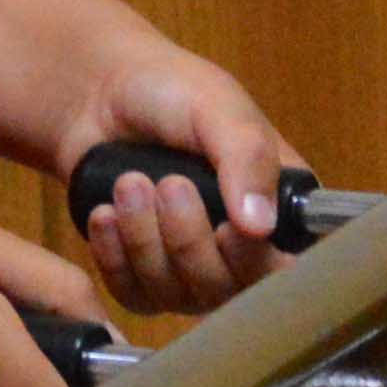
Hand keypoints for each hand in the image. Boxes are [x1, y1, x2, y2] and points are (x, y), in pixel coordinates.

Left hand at [58, 52, 303, 315]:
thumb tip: (261, 226)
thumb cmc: (169, 92)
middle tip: (168, 184)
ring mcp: (190, 269)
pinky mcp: (142, 277)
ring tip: (128, 182)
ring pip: (177, 294)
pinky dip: (115, 254)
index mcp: (277, 205)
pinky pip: (133, 294)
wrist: (97, 94)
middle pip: (227, 288)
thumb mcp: (217, 107)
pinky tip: (105, 213)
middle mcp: (240, 247)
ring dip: (145, 238)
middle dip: (189, 240)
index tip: (227, 228)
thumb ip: (247, 157)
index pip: (289, 266)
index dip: (258, 261)